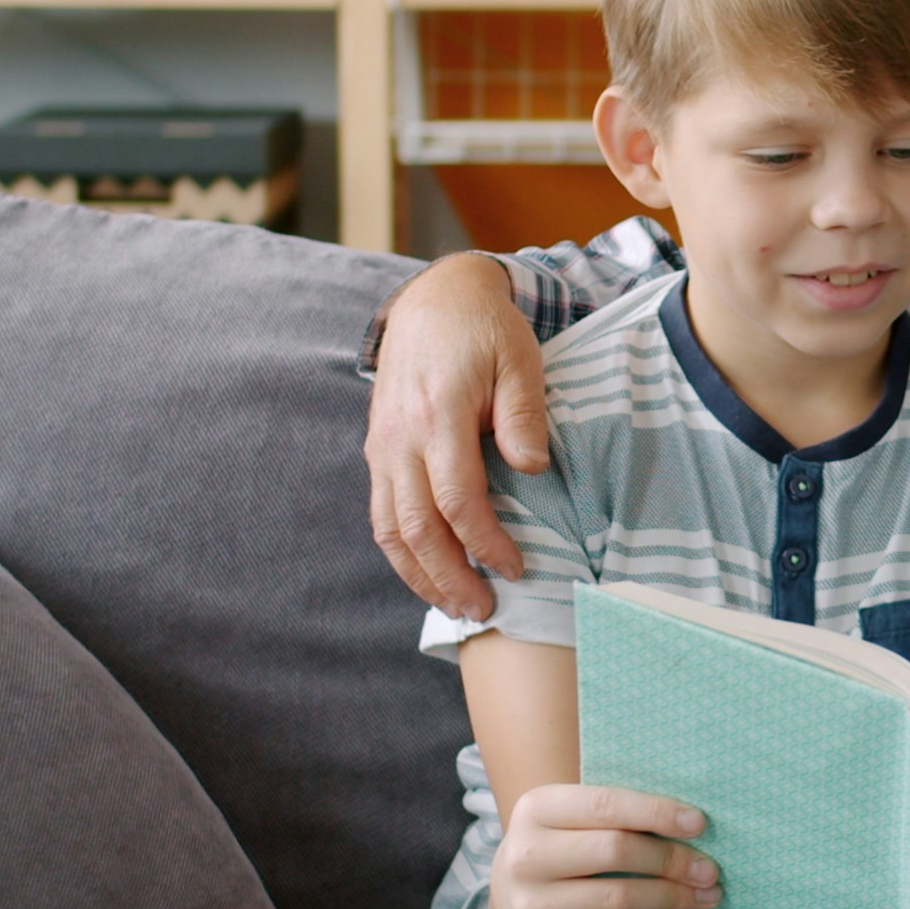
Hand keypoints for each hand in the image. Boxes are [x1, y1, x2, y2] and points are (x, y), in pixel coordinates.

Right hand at [365, 253, 550, 617]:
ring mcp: (382, 445)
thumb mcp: (520, 359)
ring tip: (454, 606)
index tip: (516, 568)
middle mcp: (399, 437)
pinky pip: (382, 513)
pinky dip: (402, 551)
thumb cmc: (486, 331)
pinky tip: (429, 573)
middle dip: (449, 576)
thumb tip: (531, 468)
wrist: (435, 298)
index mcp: (437, 416)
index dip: (485, 542)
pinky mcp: (377, 450)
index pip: (456, 500)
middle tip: (484, 610)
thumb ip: (523, 414)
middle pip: (416, 527)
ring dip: (420, 575)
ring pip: (389, 528)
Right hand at [488, 782, 717, 908]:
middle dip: (671, 859)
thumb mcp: (575, 817)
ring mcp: (533, 904)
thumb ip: (620, 811)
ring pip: (620, 896)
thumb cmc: (565, 844)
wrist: (514, 897)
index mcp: (537, 809)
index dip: (657, 813)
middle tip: (709, 867)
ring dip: (672, 894)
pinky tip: (674, 907)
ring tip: (707, 892)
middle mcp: (526, 856)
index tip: (699, 824)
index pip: (606, 805)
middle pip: (616, 851)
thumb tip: (693, 823)